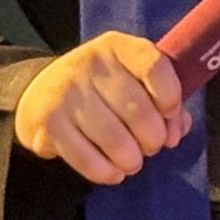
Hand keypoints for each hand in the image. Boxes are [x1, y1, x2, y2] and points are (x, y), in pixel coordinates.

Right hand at [13, 31, 191, 184]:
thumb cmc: (102, 89)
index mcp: (117, 46)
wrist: (41, 94)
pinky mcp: (48, 124)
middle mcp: (90, 64)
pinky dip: (107, 172)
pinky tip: (113, 172)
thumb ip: (164, 98)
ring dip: (131, 160)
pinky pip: (87, 160)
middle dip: (153, 139)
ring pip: (114, 140)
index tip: (171, 113)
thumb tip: (177, 129)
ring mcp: (65, 93)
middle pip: (138, 110)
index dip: (170, 95)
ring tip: (132, 161)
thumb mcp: (131, 79)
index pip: (154, 66)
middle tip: (151, 147)